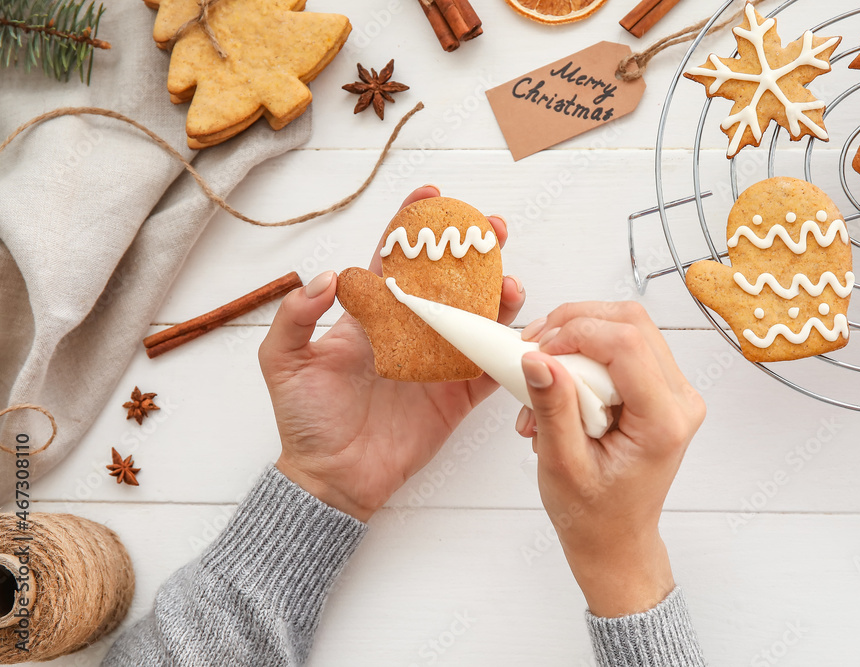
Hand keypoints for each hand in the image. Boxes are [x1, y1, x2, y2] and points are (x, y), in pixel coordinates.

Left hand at [259, 186, 524, 520]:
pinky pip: (489, 367)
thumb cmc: (305, 419)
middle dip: (472, 249)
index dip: (413, 225)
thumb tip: (328, 276)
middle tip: (491, 229)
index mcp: (372, 316)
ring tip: (508, 281)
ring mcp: (437, 362)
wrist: (332, 477)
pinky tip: (519, 331)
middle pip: (449, 279)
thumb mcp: (283, 362)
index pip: (395, 259)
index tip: (433, 197)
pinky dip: (508, 350)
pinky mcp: (456, 395)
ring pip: (476, 317)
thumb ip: (296, 316)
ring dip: (497, 295)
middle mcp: (410, 331)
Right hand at [516, 302, 704, 616]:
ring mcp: (674, 392)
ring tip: (541, 366)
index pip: (626, 344)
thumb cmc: (593, 515)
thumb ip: (553, 407)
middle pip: (631, 322)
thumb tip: (536, 357)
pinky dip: (586, 349)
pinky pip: (625, 345)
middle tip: (533, 350)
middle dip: (574, 324)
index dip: (575, 334)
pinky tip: (558, 379)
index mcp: (663, 422)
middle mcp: (679, 400)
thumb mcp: (562, 464)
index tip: (536, 355)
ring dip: (578, 333)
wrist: (615, 539)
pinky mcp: (659, 388)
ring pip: (628, 325)